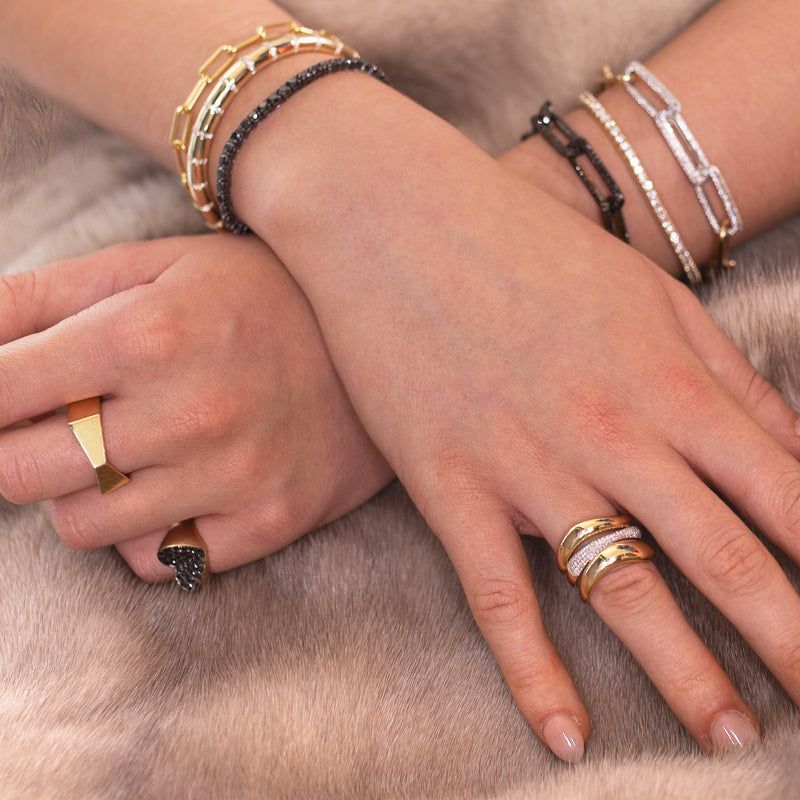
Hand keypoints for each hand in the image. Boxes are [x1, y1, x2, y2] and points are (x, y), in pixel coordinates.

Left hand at [0, 234, 392, 578]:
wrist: (382, 336)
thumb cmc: (259, 293)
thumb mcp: (155, 267)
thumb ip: (41, 296)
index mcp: (148, 333)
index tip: (3, 400)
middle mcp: (188, 413)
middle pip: (19, 473)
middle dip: (17, 449)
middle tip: (59, 423)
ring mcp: (232, 477)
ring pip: (81, 528)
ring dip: (80, 493)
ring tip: (124, 452)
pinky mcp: (270, 522)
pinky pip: (159, 562)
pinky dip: (146, 531)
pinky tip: (177, 486)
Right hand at [257, 120, 799, 757]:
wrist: (396, 217)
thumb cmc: (526, 246)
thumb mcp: (648, 294)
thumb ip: (725, 374)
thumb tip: (795, 450)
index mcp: (667, 380)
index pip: (784, 493)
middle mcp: (612, 432)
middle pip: (723, 556)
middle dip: (791, 637)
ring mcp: (528, 463)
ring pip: (621, 588)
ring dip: (687, 674)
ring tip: (730, 736)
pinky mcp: (451, 484)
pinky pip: (498, 595)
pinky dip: (532, 672)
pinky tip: (564, 733)